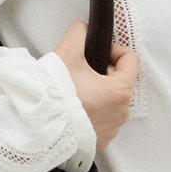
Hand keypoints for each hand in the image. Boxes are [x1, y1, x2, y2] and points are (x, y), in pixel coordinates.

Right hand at [54, 20, 138, 151]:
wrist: (39, 127)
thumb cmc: (57, 92)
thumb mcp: (67, 53)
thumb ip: (79, 34)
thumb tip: (83, 29)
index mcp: (121, 90)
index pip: (130, 60)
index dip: (114, 50)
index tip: (97, 52)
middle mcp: (122, 112)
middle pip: (120, 82)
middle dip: (104, 72)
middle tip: (82, 70)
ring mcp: (112, 130)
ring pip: (111, 103)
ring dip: (98, 94)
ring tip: (76, 91)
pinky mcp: (100, 142)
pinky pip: (102, 121)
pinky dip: (93, 113)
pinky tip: (75, 109)